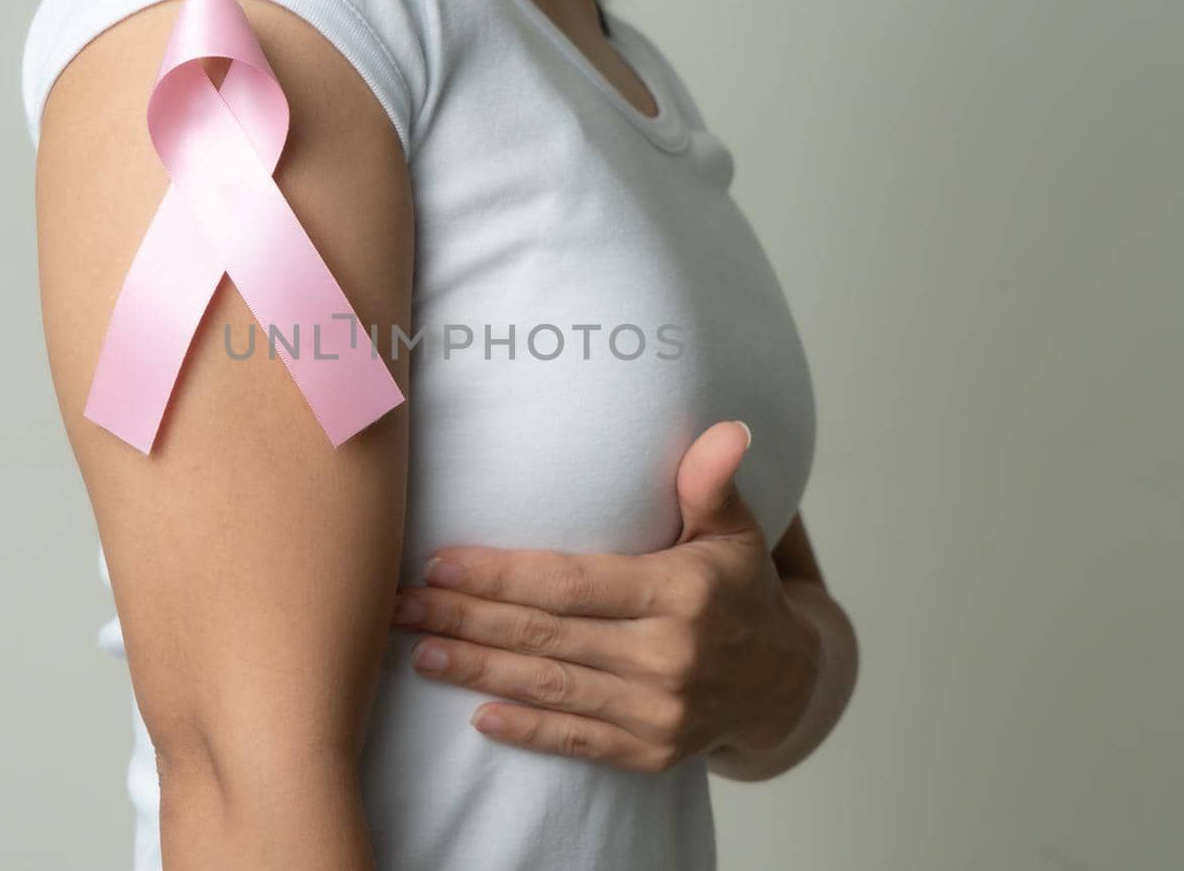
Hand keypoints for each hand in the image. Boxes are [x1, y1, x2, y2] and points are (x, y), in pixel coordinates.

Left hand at [391, 421, 821, 772]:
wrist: (782, 682)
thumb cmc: (738, 589)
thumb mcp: (735, 531)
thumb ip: (712, 483)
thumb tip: (727, 429)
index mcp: (683, 593)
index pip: (573, 583)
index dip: (500, 574)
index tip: (439, 560)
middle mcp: (670, 658)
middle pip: (547, 635)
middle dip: (465, 619)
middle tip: (400, 605)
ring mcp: (660, 713)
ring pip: (551, 688)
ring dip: (478, 671)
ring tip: (420, 652)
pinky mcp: (652, 755)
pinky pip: (577, 742)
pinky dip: (527, 732)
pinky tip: (477, 717)